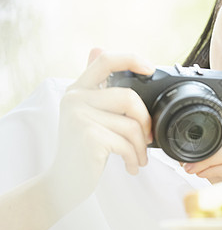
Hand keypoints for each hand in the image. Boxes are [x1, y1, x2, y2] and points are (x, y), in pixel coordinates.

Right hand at [50, 49, 154, 200]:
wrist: (64, 182)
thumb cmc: (82, 149)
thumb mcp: (86, 113)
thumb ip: (96, 87)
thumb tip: (97, 47)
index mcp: (78, 90)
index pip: (105, 60)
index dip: (131, 59)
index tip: (150, 69)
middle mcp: (75, 99)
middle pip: (128, 97)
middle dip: (145, 121)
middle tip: (147, 138)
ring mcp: (79, 117)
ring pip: (131, 125)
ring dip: (141, 147)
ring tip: (138, 157)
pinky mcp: (88, 137)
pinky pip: (126, 143)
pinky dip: (134, 158)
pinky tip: (130, 166)